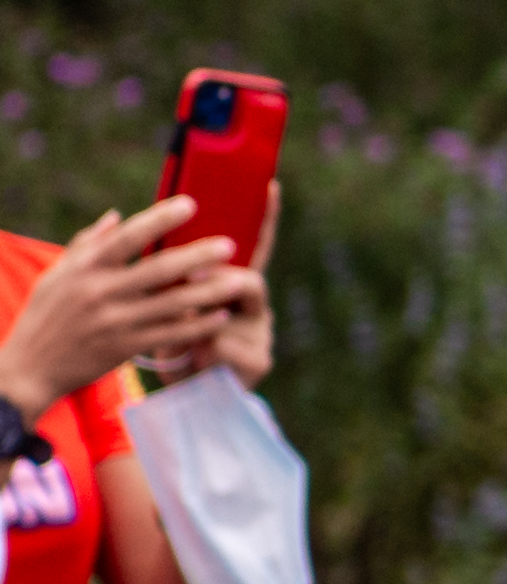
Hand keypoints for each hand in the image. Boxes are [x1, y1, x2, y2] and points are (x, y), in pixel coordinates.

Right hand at [0, 199, 247, 413]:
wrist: (30, 368)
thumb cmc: (46, 315)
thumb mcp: (57, 275)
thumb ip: (88, 244)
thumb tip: (116, 215)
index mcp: (84, 268)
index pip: (127, 237)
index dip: (160, 219)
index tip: (191, 204)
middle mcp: (100, 292)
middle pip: (159, 269)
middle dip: (198, 256)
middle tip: (230, 245)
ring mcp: (114, 322)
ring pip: (172, 304)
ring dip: (209, 292)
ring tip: (240, 280)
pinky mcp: (125, 348)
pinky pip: (170, 335)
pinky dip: (198, 326)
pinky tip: (221, 316)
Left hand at [181, 181, 276, 387]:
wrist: (188, 396)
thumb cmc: (175, 343)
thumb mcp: (171, 303)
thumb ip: (173, 274)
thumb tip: (159, 241)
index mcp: (236, 285)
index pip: (255, 246)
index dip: (264, 217)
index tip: (269, 187)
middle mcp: (255, 305)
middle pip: (248, 278)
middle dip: (217, 283)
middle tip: (190, 286)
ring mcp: (261, 333)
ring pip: (231, 313)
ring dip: (200, 322)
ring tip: (182, 335)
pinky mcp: (258, 361)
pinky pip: (227, 345)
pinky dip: (202, 351)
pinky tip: (197, 360)